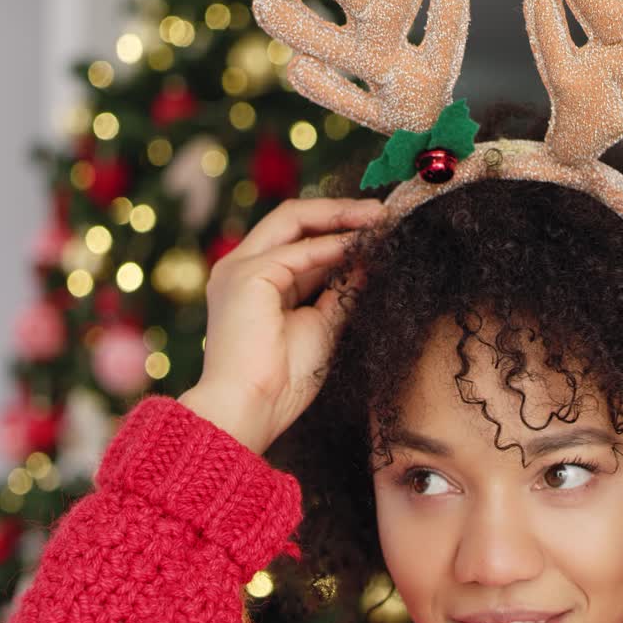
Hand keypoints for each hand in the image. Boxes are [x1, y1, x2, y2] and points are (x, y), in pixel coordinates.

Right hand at [179, 198, 385, 453]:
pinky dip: (333, 245)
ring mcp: (239, 268)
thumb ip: (342, 290)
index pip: (298, 239)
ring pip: (293, 220)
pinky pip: (298, 250)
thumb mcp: (323, 325)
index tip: (377, 227)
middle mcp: (241, 267)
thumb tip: (369, 261)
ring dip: (340, 217)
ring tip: (378, 218)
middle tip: (383, 213)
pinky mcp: (246, 275)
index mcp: (255, 281)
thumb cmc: (282, 382)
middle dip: (340, 212)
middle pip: (293, 219)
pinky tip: (362, 244)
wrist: (251, 410)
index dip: (337, 228)